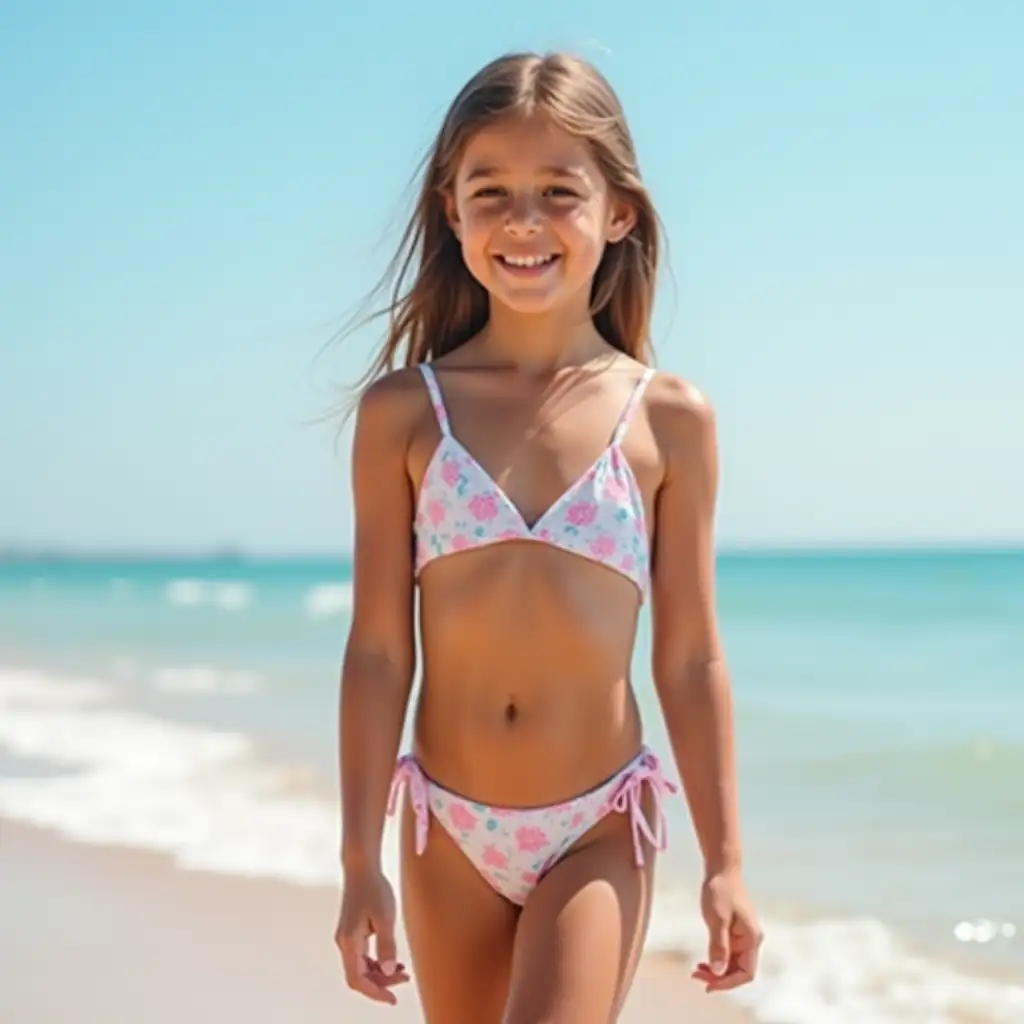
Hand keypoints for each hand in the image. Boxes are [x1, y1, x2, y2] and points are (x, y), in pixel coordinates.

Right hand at [335, 866, 409, 1004]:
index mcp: (349, 942)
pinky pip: (361, 956)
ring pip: (360, 967)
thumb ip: (387, 945)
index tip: (392, 998)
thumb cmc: (374, 888)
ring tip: (402, 971)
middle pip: (358, 976)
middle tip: (404, 979)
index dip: (374, 992)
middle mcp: (344, 942)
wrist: (362, 867)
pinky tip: (392, 959)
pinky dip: (376, 962)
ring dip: (379, 972)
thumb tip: (388, 969)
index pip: (357, 979)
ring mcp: (347, 937)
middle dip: (381, 983)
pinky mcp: (352, 931)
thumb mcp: (385, 917)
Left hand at [692, 868, 762, 992]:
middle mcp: (751, 941)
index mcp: (751, 939)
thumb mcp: (717, 918)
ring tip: (697, 971)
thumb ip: (718, 945)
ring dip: (717, 971)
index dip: (728, 983)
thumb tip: (718, 971)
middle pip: (739, 971)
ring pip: (732, 964)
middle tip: (696, 976)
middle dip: (719, 978)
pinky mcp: (735, 932)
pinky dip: (717, 960)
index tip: (708, 985)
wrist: (721, 869)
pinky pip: (728, 954)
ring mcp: (743, 937)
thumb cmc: (720, 890)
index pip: (746, 973)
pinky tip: (704, 962)